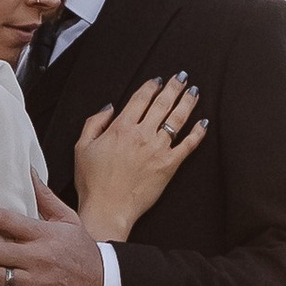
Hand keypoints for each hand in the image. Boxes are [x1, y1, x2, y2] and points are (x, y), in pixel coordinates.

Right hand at [73, 76, 207, 240]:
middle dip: (174, 87)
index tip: (158, 80)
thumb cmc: (93, 183)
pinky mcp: (169, 165)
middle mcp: (141, 135)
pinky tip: (203, 123)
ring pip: (177, 119)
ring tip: (194, 91)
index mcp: (120, 128)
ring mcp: (158, 149)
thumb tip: (109, 108)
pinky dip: (198, 132)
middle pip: (162, 104)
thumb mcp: (82, 147)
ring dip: (187, 102)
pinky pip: (188, 145)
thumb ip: (94, 123)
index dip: (151, 86)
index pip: (140, 99)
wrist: (108, 208)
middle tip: (182, 77)